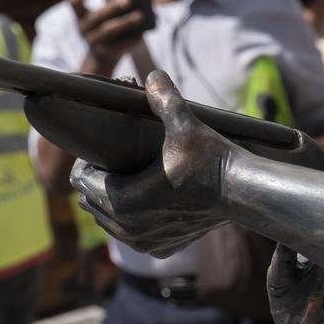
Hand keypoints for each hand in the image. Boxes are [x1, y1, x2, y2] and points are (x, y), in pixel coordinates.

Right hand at [66, 0, 147, 75]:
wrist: (102, 56)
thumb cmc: (107, 28)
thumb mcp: (106, 16)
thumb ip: (116, 4)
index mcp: (80, 15)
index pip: (74, 1)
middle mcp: (83, 28)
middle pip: (96, 16)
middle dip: (112, 6)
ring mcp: (92, 42)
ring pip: (108, 30)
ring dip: (125, 22)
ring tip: (140, 15)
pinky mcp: (104, 53)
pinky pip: (118, 46)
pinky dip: (130, 39)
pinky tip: (141, 34)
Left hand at [70, 70, 238, 256]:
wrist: (242, 191)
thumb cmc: (211, 160)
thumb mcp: (185, 124)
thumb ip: (164, 99)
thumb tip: (153, 74)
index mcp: (124, 201)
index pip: (81, 181)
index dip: (87, 162)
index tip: (102, 149)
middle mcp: (129, 229)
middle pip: (91, 202)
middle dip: (97, 181)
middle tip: (114, 160)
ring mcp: (145, 243)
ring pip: (108, 221)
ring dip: (111, 201)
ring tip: (126, 177)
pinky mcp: (161, 248)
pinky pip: (130, 235)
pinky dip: (130, 219)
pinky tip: (143, 199)